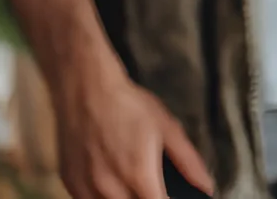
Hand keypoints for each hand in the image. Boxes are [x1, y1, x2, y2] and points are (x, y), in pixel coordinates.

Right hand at [51, 60, 214, 198]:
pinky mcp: (70, 183)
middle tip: (149, 186)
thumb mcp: (166, 128)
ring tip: (130, 182)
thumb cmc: (127, 105)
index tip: (167, 194)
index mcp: (138, 175)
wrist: (86, 88)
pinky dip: (102, 197)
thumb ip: (188, 162)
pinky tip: (110, 182)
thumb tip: (206, 186)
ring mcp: (86, 187)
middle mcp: (110, 187)